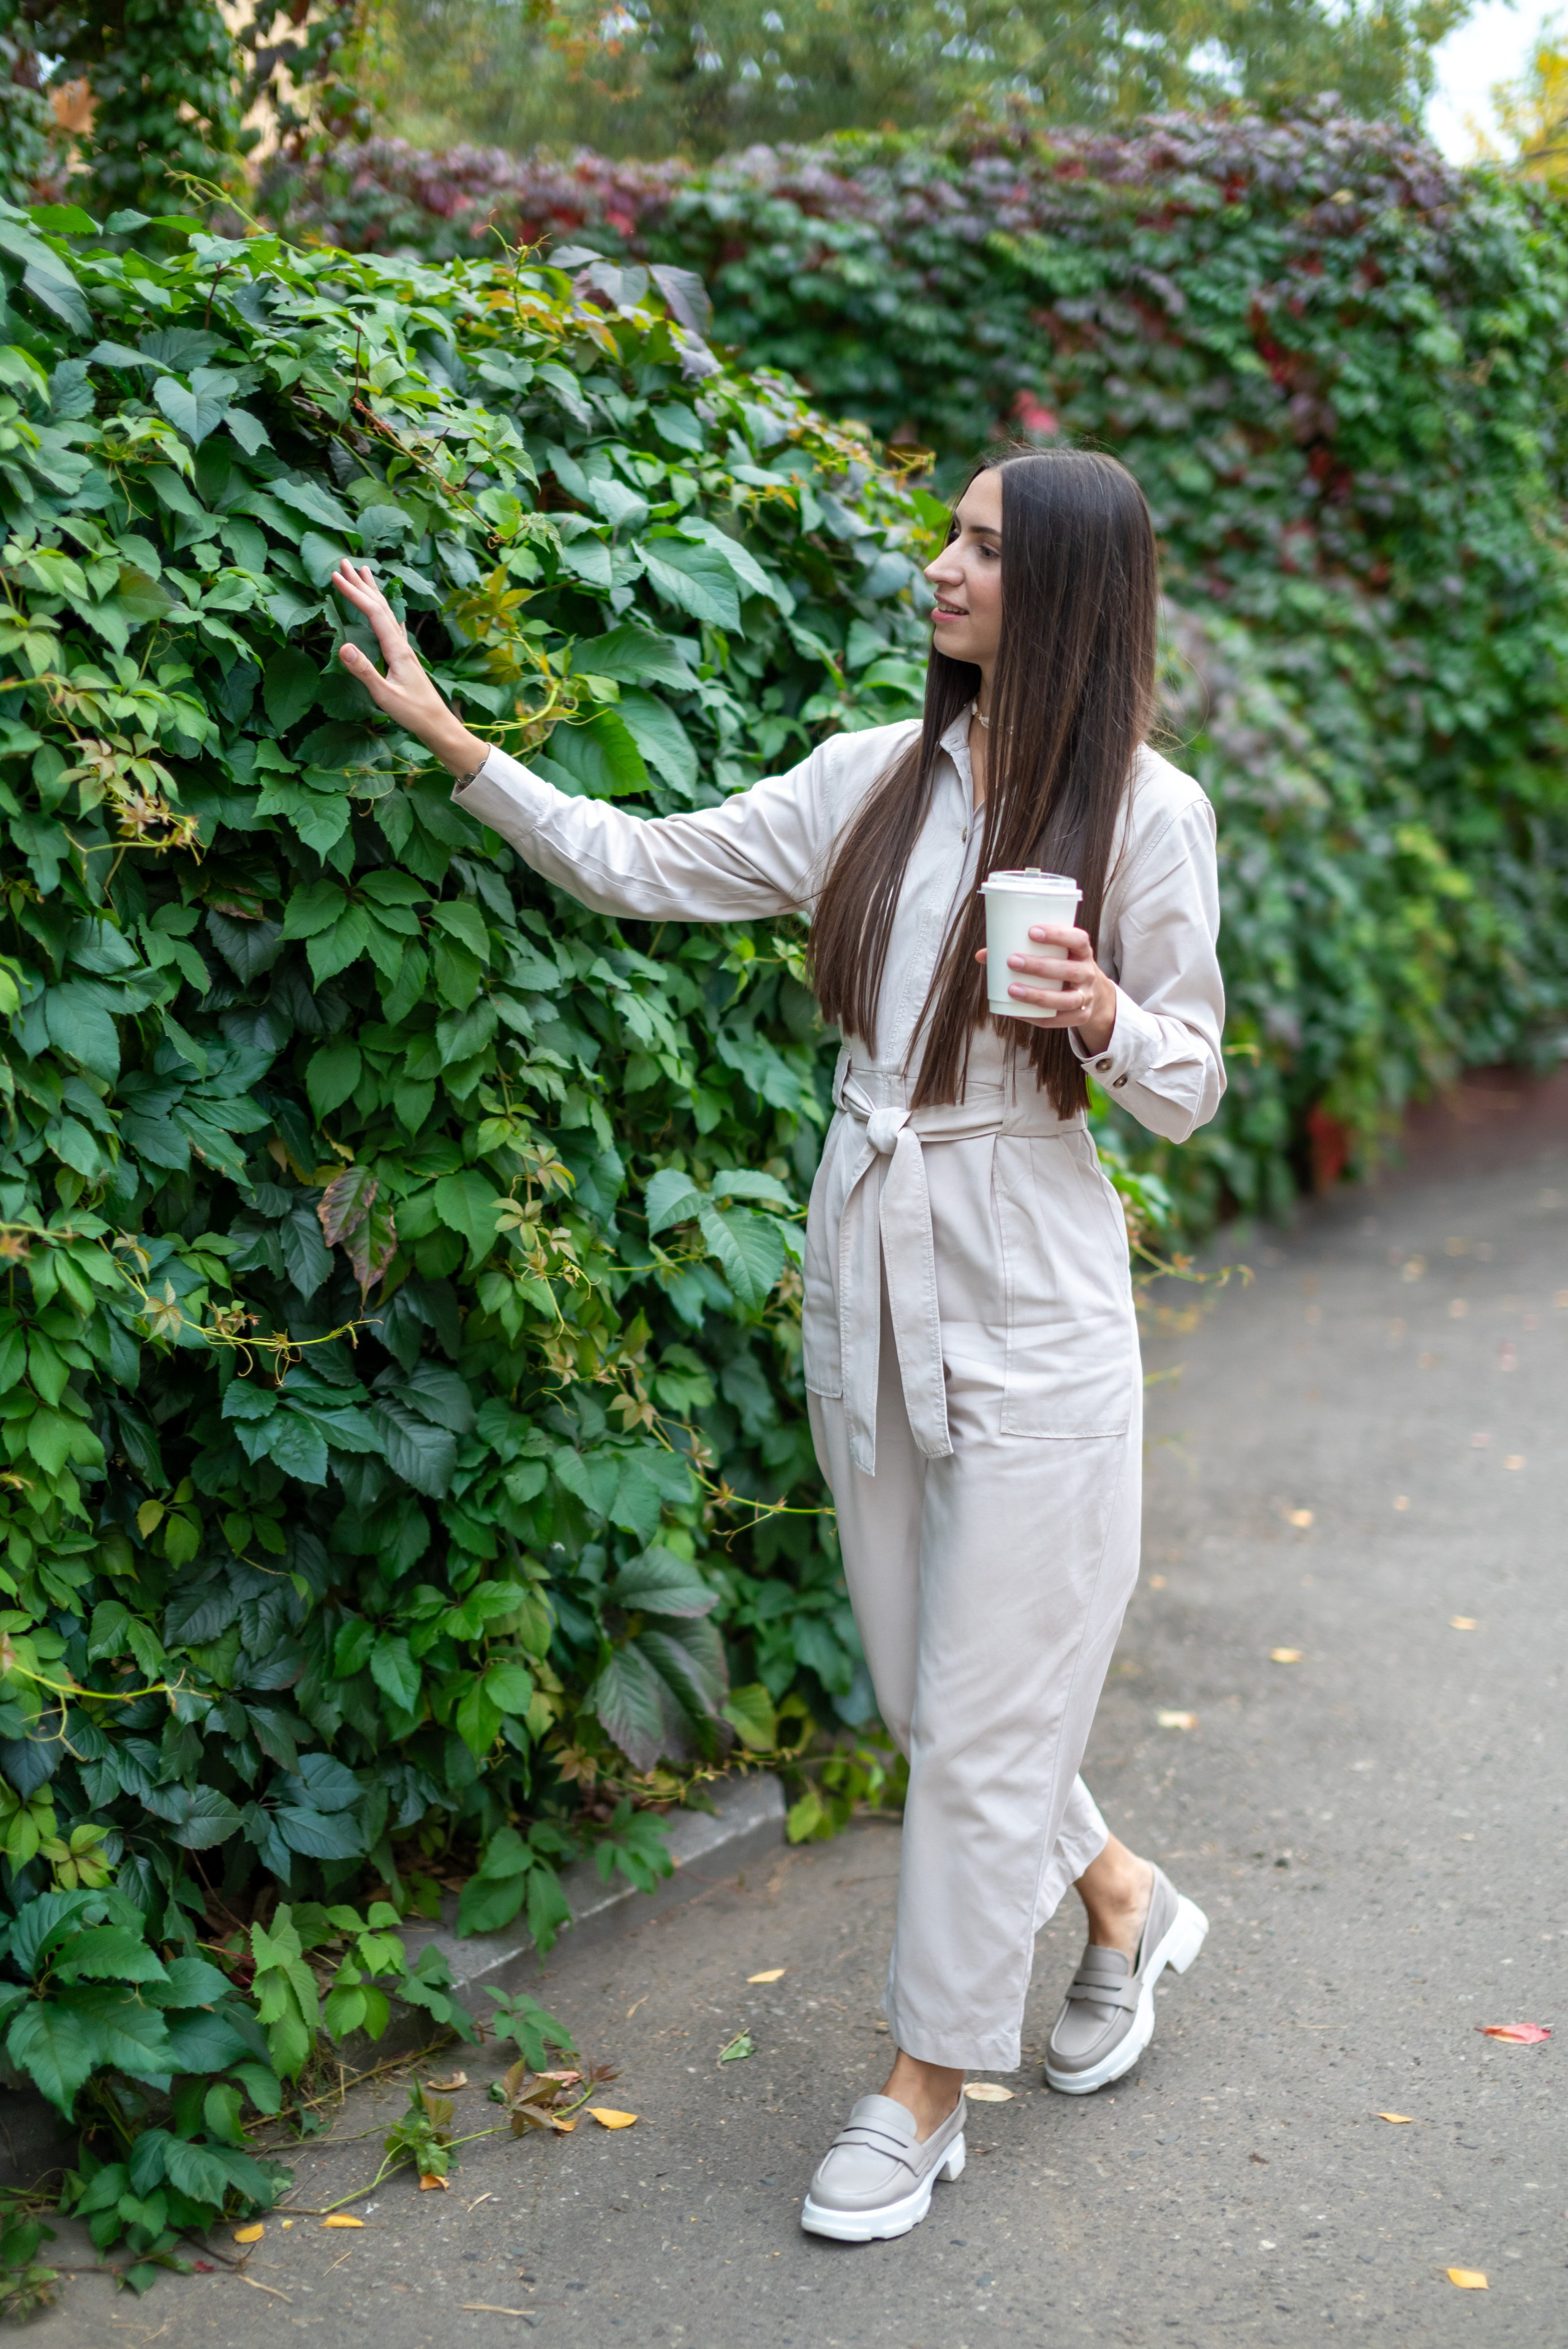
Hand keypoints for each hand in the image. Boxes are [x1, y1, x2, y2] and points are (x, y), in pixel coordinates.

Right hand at [330, 559, 489, 776]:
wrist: (438, 724)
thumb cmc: (413, 713)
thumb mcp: (384, 695)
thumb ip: (364, 670)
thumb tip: (343, 646)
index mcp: (396, 648)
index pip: (372, 612)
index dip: (353, 592)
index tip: (335, 575)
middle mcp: (401, 643)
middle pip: (380, 605)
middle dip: (361, 583)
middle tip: (345, 562)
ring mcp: (404, 649)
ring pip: (387, 611)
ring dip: (373, 591)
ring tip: (365, 573)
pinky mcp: (405, 657)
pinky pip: (391, 624)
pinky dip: (383, 609)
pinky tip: (386, 609)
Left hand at [976, 923, 1116, 1057]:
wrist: (1092, 993)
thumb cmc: (1062, 966)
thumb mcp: (1054, 954)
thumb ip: (1022, 949)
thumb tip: (982, 955)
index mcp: (1082, 952)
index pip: (1078, 939)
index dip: (1057, 935)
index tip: (1031, 931)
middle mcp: (1088, 973)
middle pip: (1068, 970)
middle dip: (1039, 966)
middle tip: (1012, 960)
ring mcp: (1086, 997)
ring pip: (1065, 999)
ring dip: (1037, 995)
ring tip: (1012, 989)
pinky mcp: (1080, 1017)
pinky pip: (1058, 1020)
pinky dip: (1035, 1017)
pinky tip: (1016, 1012)